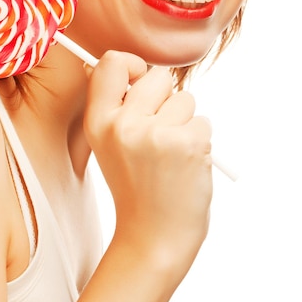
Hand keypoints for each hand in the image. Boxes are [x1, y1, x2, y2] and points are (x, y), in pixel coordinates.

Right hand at [84, 51, 212, 274]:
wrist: (154, 239)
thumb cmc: (136, 187)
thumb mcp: (109, 145)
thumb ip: (115, 105)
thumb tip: (122, 63)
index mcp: (98, 122)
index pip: (112, 62)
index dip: (132, 65)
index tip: (140, 82)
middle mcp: (123, 125)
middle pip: (159, 76)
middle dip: (166, 99)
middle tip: (159, 134)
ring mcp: (156, 134)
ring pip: (185, 98)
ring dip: (185, 122)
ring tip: (172, 155)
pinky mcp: (188, 144)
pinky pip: (203, 120)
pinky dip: (200, 140)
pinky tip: (186, 165)